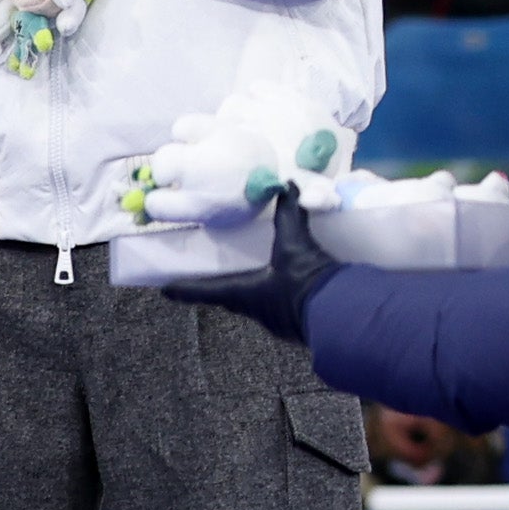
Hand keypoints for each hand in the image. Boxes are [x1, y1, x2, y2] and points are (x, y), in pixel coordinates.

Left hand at [158, 193, 338, 344]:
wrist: (344, 315)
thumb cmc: (306, 283)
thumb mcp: (295, 245)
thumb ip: (289, 215)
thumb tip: (286, 185)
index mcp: (244, 294)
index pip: (205, 291)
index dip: (185, 290)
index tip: (164, 290)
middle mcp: (256, 311)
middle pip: (230, 298)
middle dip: (221, 288)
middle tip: (211, 275)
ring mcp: (278, 322)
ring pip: (256, 305)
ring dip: (253, 292)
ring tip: (253, 276)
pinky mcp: (299, 325)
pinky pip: (282, 308)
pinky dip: (280, 296)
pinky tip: (289, 286)